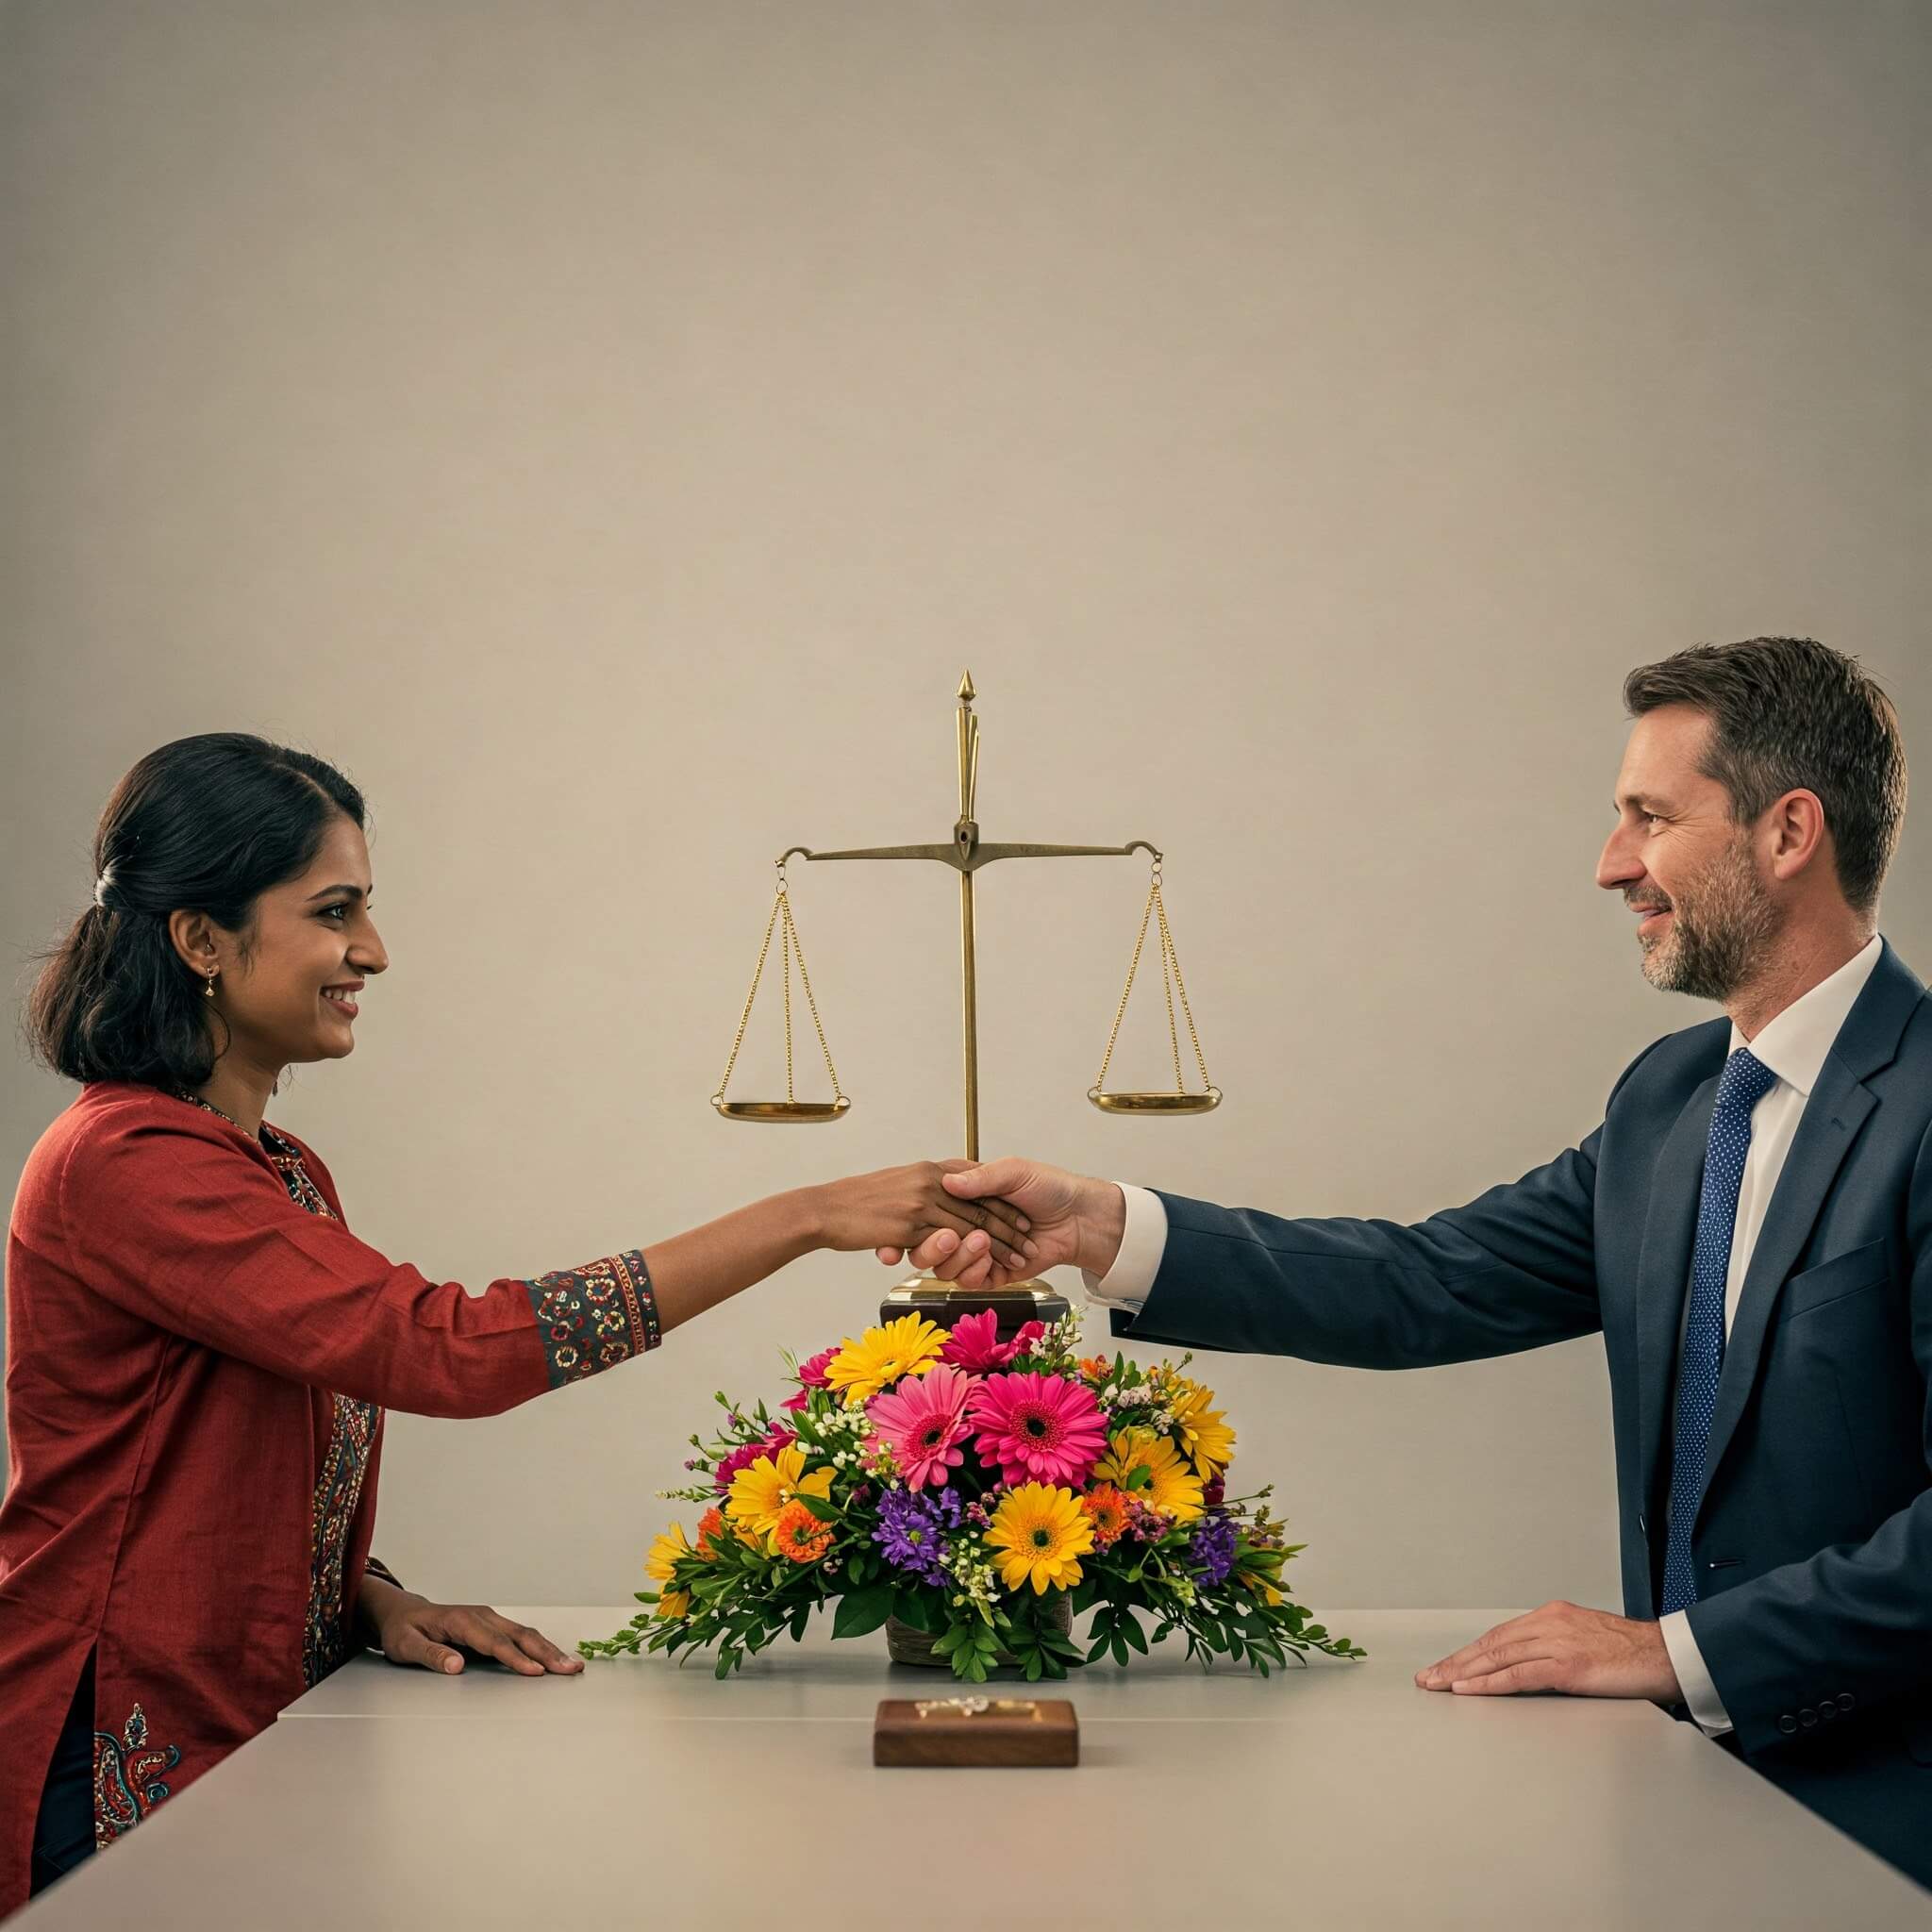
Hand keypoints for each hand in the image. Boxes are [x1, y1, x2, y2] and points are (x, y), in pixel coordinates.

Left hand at [368, 1589, 583, 1677]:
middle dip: (547, 1653)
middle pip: (520, 1636)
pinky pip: (520, 1635)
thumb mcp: (406, 1646)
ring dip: (549, 1650)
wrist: (403, 1613)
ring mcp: (489, 1619)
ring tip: (570, 1665)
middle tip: (570, 1668)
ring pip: (525, 1634)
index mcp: (462, 1621)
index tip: (536, 1673)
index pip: (494, 1643)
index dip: (516, 1659)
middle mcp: (481, 1616)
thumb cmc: (404, 1631)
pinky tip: (552, 1657)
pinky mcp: (492, 1625)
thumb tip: (456, 1666)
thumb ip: (430, 1655)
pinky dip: (539, 1647)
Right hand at [813, 1160, 1037, 1273]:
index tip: (1022, 1212)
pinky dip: (972, 1256)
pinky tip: (988, 1267)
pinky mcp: (909, 1227)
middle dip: (1009, 1223)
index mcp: (927, 1168)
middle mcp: (927, 1180)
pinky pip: (948, 1243)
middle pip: (981, 1202)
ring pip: (970, 1224)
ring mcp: (920, 1203)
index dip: (1000, 1196)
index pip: (974, 1178)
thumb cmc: (853, 1201)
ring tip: (1019, 1257)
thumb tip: (955, 1185)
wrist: (821, 1208)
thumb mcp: (900, 1184)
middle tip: (1032, 1239)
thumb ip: (928, 1184)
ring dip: (998, 1243)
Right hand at [878, 1157, 1123, 1289]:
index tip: (900, 1226)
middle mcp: (963, 1228)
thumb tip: (947, 1181)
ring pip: (943, 1268)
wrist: (1079, 1217)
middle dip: (930, 1247)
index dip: (909, 1222)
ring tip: (982, 1242)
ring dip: (958, 1257)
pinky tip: (992, 1259)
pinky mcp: (990, 1275)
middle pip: (925, 1248)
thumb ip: (981, 1178)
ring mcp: (975, 1254)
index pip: (924, 1213)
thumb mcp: (1013, 1172)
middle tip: (948, 1237)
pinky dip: (976, 1271)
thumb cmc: (1048, 1187)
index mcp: (962, 1200)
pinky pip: (968, 1282)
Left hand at [1415, 1601, 1680, 1701]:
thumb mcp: (1583, 1641)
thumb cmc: (1631, 1653)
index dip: (1469, 1653)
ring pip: (1498, 1657)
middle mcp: (1549, 1623)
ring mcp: (1558, 1643)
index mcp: (1551, 1616)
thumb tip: (1527, 1667)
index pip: (1499, 1635)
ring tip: (1438, 1685)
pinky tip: (1470, 1690)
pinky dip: (1491, 1683)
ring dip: (1464, 1673)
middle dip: (1456, 1662)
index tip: (1446, 1666)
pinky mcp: (1569, 1666)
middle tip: (1428, 1677)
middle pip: (1491, 1644)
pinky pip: (1520, 1675)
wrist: (1667, 1655)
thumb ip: (1554, 1648)